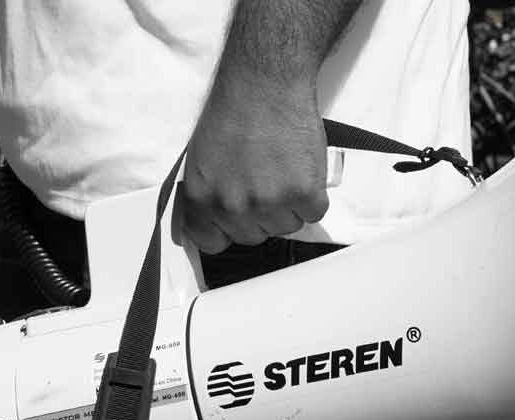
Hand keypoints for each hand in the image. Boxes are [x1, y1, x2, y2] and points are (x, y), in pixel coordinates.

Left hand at [181, 77, 329, 253]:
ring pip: (287, 226)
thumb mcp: (201, 159)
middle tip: (266, 181)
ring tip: (284, 170)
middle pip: (254, 236)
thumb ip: (208, 196)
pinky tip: (301, 169)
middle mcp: (234, 207)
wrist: (265, 81)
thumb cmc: (233, 110)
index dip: (227, 230)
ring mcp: (270, 203)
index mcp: (203, 200)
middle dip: (261, 215)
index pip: (212, 243)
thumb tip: (216, 220)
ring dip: (289, 205)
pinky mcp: (304, 193)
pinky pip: (314, 212)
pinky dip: (313, 195)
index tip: (235, 219)